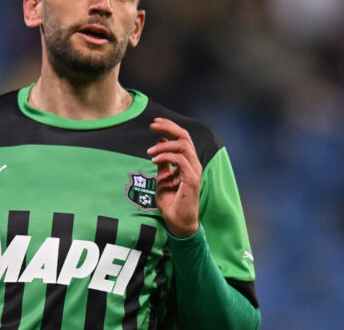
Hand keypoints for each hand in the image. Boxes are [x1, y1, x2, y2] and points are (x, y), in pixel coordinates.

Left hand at [147, 118, 201, 237]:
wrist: (177, 221)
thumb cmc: (172, 202)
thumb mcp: (163, 178)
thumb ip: (163, 162)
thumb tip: (159, 142)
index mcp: (188, 162)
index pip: (182, 138)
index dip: (170, 127)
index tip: (155, 123)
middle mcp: (193, 164)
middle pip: (185, 137)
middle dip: (168, 127)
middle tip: (152, 125)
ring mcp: (194, 171)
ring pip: (183, 146)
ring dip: (164, 146)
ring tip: (150, 152)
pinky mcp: (191, 179)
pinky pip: (180, 160)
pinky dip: (166, 157)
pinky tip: (154, 160)